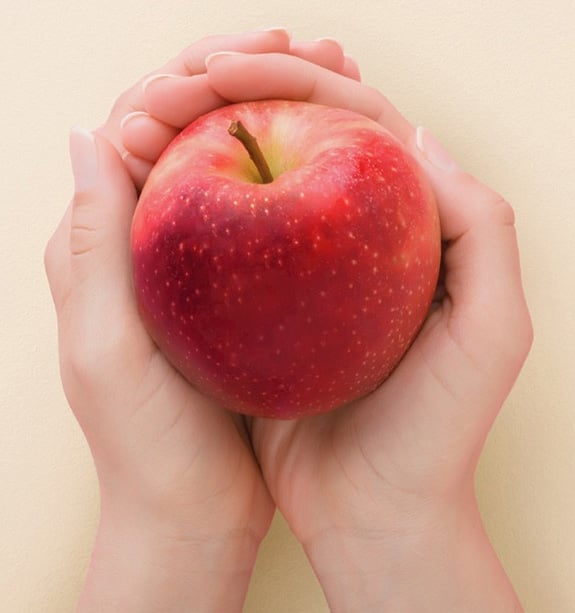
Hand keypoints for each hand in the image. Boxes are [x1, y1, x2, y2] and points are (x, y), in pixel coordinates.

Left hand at [45, 31, 356, 612]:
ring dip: (274, 113)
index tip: (262, 48)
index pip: (138, 122)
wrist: (186, 509)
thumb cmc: (144, 445)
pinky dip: (292, 172)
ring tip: (333, 80)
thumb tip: (90, 133)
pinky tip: (335, 157)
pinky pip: (259, 209)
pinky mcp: (231, 287)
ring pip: (229, 160)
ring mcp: (192, 261)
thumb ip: (90, 246)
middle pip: (187, 128)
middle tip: (311, 48)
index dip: (196, 74)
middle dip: (243, 76)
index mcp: (101, 241)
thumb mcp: (106, 349)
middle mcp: (142, 239)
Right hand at [201, 53, 530, 610]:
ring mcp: (309, 276)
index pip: (366, 127)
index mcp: (414, 231)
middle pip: (307, 143)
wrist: (377, 511)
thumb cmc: (438, 431)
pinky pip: (234, 246)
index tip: (236, 69)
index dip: (304, 86)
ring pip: (263, 185)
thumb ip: (481, 228)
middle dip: (247, 97)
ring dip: (215, 143)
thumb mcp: (490, 331)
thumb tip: (416, 137)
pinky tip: (164, 189)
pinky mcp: (268, 312)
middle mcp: (359, 242)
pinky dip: (201, 212)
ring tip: (159, 120)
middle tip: (184, 84)